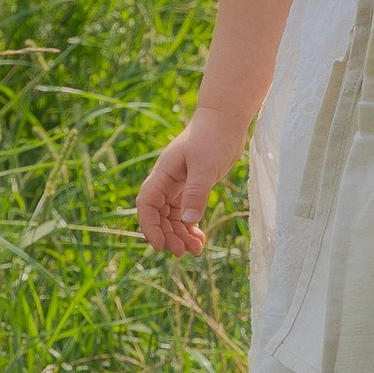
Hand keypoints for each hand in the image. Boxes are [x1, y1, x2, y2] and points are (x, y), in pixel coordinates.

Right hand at [135, 114, 242, 255]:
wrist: (226, 119)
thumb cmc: (213, 137)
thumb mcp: (205, 166)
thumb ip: (196, 193)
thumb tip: (189, 221)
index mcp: (163, 174)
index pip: (147, 204)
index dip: (150, 226)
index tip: (160, 245)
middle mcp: (167, 181)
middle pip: (159, 215)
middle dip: (168, 235)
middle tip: (183, 253)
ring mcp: (179, 185)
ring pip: (172, 217)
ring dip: (180, 234)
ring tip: (196, 250)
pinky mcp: (192, 187)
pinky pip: (185, 212)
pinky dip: (190, 226)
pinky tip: (200, 237)